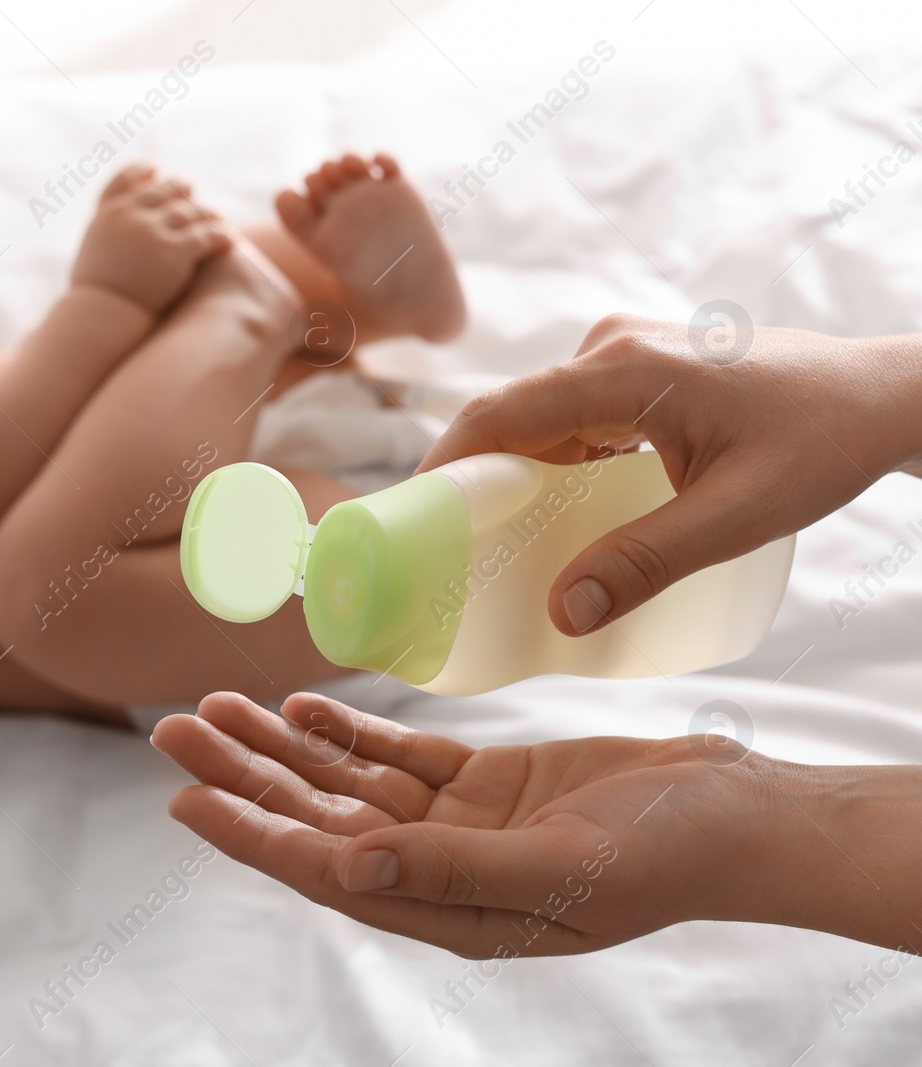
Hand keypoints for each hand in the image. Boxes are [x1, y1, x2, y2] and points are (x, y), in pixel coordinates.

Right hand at [70, 163, 231, 313]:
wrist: (104, 316)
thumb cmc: (97, 293)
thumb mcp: (91, 251)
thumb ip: (108, 231)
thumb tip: (119, 228)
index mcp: (107, 214)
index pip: (125, 178)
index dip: (142, 170)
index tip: (156, 169)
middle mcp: (130, 216)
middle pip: (164, 190)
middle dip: (181, 188)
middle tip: (192, 191)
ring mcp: (153, 231)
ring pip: (190, 211)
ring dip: (207, 212)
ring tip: (218, 217)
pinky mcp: (174, 251)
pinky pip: (206, 235)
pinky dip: (221, 235)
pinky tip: (231, 239)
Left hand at [152, 691, 793, 957]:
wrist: (738, 816)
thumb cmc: (665, 853)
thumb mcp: (559, 864)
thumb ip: (450, 867)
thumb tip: (347, 871)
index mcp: (448, 911)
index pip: (324, 871)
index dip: (251, 835)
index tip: (184, 800)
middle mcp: (437, 871)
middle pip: (316, 820)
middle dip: (243, 778)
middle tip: (171, 730)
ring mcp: (457, 824)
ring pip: (344, 782)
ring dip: (280, 747)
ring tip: (215, 705)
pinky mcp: (482, 781)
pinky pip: (396, 755)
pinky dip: (347, 731)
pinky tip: (300, 707)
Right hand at [414, 315, 921, 634]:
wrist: (881, 395)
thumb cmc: (821, 442)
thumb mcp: (739, 515)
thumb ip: (649, 563)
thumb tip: (564, 613)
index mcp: (625, 370)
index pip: (500, 412)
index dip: (442, 465)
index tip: (403, 519)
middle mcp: (611, 349)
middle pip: (508, 415)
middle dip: (467, 480)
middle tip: (438, 549)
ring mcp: (622, 355)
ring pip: (537, 417)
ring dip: (509, 473)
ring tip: (482, 541)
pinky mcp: (635, 371)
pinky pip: (567, 416)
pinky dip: (546, 460)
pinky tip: (545, 510)